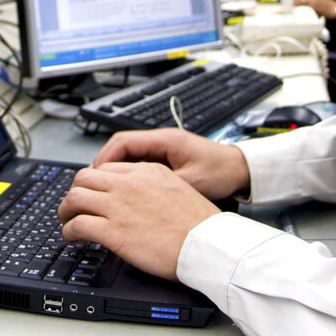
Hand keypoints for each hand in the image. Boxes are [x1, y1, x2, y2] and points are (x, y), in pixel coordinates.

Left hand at [58, 162, 221, 280]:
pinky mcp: (113, 231)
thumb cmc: (199, 225)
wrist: (207, 244)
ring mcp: (118, 206)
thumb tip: (142, 197)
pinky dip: (69, 231)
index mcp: (147, 171)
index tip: (92, 194)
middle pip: (84, 178)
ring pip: (75, 198)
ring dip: (66, 210)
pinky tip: (72, 237)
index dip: (94, 182)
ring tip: (67, 221)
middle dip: (75, 192)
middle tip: (74, 206)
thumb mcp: (179, 189)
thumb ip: (154, 188)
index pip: (107, 168)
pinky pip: (78, 225)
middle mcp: (129, 184)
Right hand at [90, 127, 250, 199]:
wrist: (242, 170)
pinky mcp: (168, 161)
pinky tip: (126, 193)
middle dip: (105, 167)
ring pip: (130, 158)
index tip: (94, 176)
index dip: (105, 159)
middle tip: (93, 187)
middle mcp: (162, 141)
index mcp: (165, 140)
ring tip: (106, 192)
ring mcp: (164, 150)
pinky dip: (130, 178)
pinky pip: (140, 166)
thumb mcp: (191, 182)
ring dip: (116, 173)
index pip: (122, 142)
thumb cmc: (222, 172)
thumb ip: (163, 186)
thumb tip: (136, 195)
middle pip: (121, 149)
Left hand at [293, 0, 335, 20]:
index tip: (296, 1)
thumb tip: (306, 2)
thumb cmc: (328, 5)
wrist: (335, 9)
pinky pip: (302, 4)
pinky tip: (296, 8)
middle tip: (294, 5)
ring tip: (294, 8)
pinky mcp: (313, 4)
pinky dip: (298, 6)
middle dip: (295, 0)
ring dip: (295, 3)